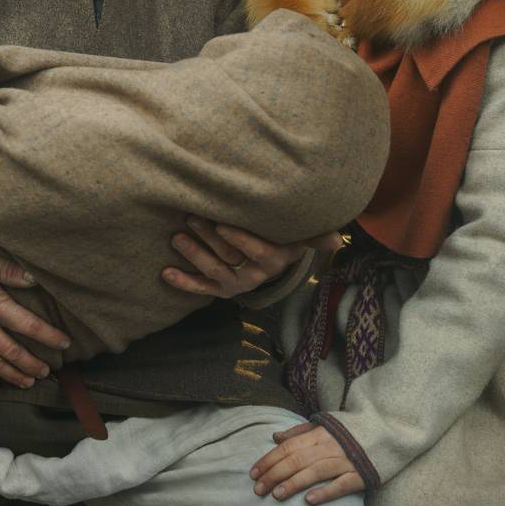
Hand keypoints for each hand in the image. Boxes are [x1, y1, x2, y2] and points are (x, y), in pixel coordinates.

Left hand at [161, 218, 342, 298]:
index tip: (223, 223)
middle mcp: (253, 276)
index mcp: (274, 261)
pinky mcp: (219, 288)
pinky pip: (200, 288)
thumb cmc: (286, 237)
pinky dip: (183, 282)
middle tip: (190, 217)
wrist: (274, 257)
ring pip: (212, 271)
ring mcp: (234, 283)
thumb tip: (339, 239)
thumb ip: (315, 235)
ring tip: (177, 237)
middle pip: (230, 257)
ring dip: (193, 254)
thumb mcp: (301, 235)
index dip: (240, 239)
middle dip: (208, 238)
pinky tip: (165, 273)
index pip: (257, 252)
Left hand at [251, 422, 364, 504]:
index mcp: (319, 434)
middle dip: (275, 474)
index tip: (253, 473)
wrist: (386, 430)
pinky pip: (341, 485)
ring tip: (276, 495)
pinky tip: (310, 501)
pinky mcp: (361, 475)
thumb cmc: (350, 431)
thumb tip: (275, 437)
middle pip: (297, 460)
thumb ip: (299, 432)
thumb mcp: (324, 425)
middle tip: (258, 489)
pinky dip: (325, 492)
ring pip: (315, 472)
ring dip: (294, 483)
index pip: (288, 447)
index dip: (269, 460)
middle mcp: (330, 446)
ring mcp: (346, 461)